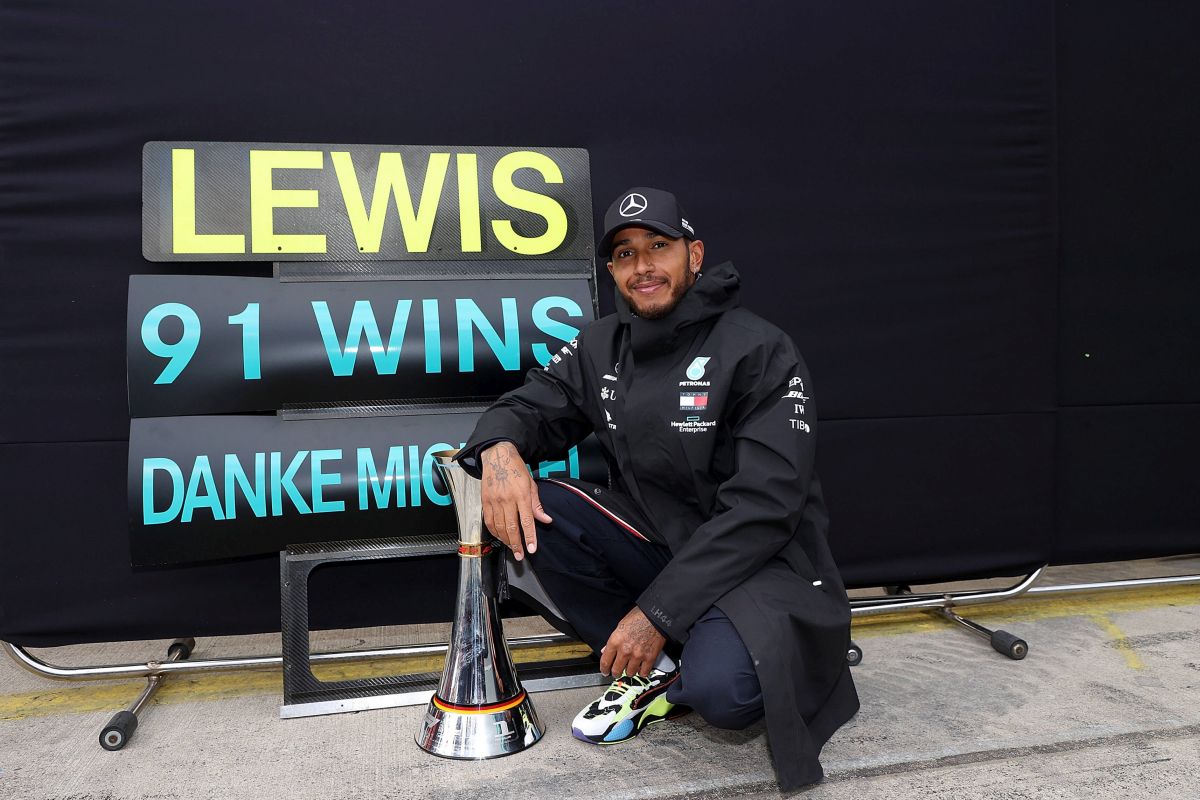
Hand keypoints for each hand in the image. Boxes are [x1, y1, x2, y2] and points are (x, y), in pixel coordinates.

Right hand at [480, 442, 551, 560]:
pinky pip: (489, 522)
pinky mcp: (485, 501)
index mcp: (521, 494)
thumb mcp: (531, 484)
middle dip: (516, 544)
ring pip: (499, 527)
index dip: (529, 537)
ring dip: (506, 540)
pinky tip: (500, 537)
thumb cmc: (516, 470)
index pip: (527, 521)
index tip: (531, 549)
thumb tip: (546, 520)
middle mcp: (507, 499)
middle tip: (520, 555)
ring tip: (512, 547)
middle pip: (511, 528)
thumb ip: (537, 504)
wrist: (497, 457)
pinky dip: (495, 532)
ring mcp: (494, 501)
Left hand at [600, 607, 666, 677]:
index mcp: (616, 641)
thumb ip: (613, 641)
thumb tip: (605, 650)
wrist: (656, 616)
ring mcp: (637, 655)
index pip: (605, 661)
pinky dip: (642, 672)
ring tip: (630, 668)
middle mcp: (625, 650)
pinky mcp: (649, 658)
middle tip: (616, 672)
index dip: (604, 669)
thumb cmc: (639, 618)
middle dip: (615, 673)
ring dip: (629, 672)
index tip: (605, 671)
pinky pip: (643, 673)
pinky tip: (641, 668)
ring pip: (629, 673)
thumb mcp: (621, 626)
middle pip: (616, 670)